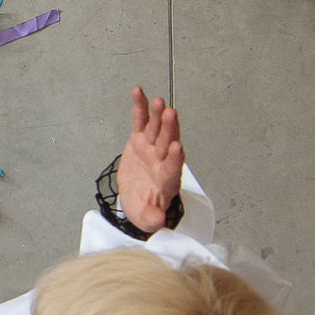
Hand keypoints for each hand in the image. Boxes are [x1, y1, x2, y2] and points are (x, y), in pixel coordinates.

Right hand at [119, 86, 183, 232]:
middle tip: (170, 114)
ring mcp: (152, 149)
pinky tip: (139, 92)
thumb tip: (158, 221)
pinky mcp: (140, 141)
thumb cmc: (144, 208)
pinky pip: (141, 122)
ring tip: (158, 101)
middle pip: (167, 143)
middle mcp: (162, 162)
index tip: (176, 148)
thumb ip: (152, 219)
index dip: (175, 159)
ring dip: (158, 115)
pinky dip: (141, 107)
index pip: (173, 168)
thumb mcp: (146, 219)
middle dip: (169, 129)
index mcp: (166, 181)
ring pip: (157, 130)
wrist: (138, 198)